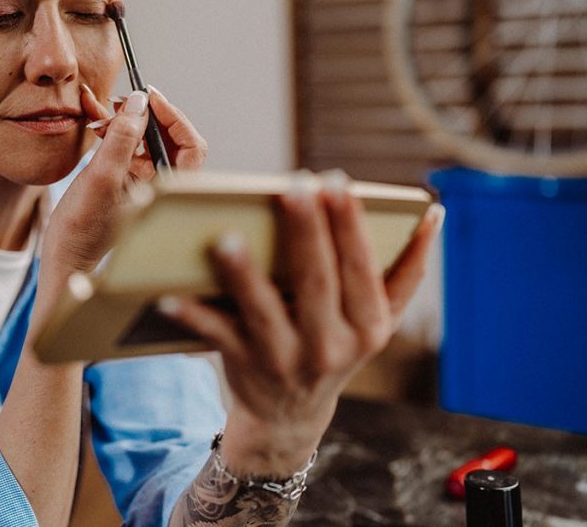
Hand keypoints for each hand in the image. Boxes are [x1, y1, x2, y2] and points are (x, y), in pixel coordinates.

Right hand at [36, 86, 206, 305]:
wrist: (64, 255)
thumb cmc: (82, 227)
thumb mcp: (101, 176)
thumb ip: (122, 138)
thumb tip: (139, 103)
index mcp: (167, 192)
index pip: (190, 146)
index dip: (173, 117)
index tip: (148, 97)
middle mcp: (162, 187)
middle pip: (170, 140)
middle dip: (145, 116)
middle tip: (121, 102)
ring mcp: (146, 185)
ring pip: (147, 141)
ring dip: (127, 122)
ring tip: (101, 113)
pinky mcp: (129, 183)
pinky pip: (130, 149)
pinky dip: (116, 133)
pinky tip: (96, 121)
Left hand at [160, 172, 443, 475]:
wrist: (289, 418)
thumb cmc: (335, 348)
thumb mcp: (377, 321)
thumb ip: (405, 270)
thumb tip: (432, 213)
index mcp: (369, 326)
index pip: (361, 269)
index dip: (350, 226)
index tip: (335, 183)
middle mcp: (331, 346)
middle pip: (317, 282)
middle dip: (306, 232)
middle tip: (293, 187)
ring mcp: (285, 359)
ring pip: (264, 311)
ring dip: (245, 275)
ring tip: (228, 237)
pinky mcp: (243, 365)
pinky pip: (215, 336)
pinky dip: (192, 316)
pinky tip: (169, 293)